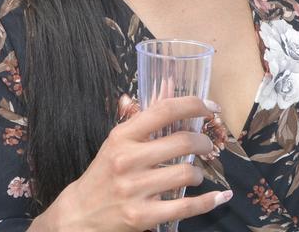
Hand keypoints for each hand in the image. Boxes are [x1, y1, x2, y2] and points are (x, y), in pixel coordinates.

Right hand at [38, 96, 231, 231]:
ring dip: (199, 173)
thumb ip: (147, 117)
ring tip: (194, 173)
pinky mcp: (141, 216)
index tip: (211, 108)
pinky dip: (208, 201)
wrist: (80, 212)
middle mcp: (127, 160)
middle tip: (206, 145)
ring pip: (186, 174)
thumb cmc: (104, 172)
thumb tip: (169, 84)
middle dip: (203, 142)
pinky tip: (218, 197)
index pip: (164, 110)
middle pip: (182, 142)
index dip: (194, 105)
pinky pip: (185, 207)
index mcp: (122, 136)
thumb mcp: (119, 141)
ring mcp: (134, 189)